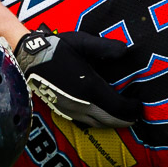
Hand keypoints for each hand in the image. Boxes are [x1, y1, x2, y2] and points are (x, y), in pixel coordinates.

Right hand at [15, 30, 141, 127]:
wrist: (28, 59)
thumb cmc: (56, 48)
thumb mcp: (82, 42)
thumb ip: (105, 48)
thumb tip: (126, 52)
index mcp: (90, 87)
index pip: (119, 107)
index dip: (132, 109)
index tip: (139, 105)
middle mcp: (82, 104)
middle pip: (111, 120)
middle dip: (125, 118)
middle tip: (135, 114)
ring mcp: (71, 110)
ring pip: (98, 124)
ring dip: (112, 121)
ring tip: (121, 114)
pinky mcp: (63, 111)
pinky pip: (86, 123)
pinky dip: (99, 121)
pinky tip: (101, 114)